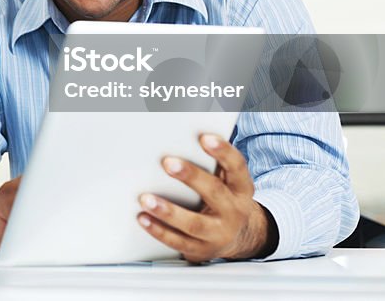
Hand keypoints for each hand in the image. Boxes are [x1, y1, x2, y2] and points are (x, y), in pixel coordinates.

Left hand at [136, 133, 275, 262]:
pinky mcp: (201, 250)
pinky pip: (178, 242)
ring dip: (168, 211)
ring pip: (193, 223)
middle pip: (214, 192)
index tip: (205, 138)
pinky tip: (143, 218)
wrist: (241, 237)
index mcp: (241, 189)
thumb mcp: (229, 180)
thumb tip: (184, 134)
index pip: (237, 168)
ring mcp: (218, 233)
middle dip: (190, 177)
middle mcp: (233, 211)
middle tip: (167, 162)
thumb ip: (213, 162)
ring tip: (146, 198)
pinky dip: (159, 230)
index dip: (223, 152)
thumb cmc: (225, 198)